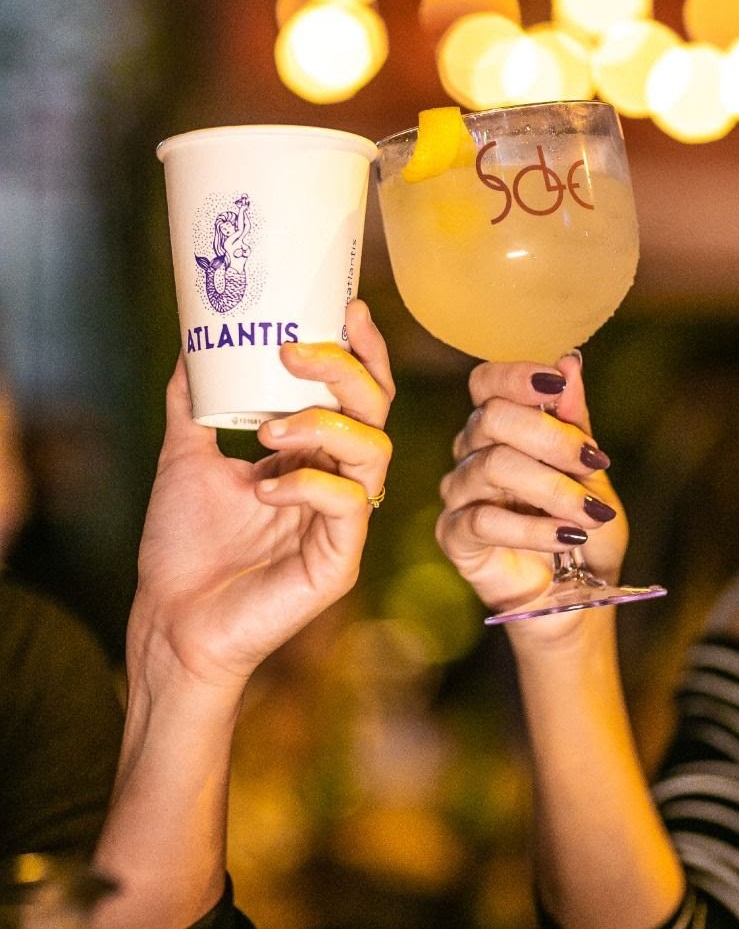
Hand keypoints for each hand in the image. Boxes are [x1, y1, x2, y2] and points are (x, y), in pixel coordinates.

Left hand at [130, 299, 393, 689]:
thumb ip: (193, 402)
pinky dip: (308, 485)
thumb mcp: (184, 457)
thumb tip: (190, 342)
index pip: (357, 396)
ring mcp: (343, 524)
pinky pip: (348, 506)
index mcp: (313, 458)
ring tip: (269, 429)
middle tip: (293, 350)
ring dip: (323, 426)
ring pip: (375, 453)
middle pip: (376, 412)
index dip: (361, 352)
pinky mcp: (339, 561)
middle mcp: (338, 484)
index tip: (343, 308)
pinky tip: (263, 489)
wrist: (171, 620)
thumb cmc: (183, 548)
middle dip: (344, 371)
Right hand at [436, 353, 627, 619]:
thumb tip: (569, 361)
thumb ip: (575, 420)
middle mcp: (471, 453)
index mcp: (499, 428)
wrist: (577, 596)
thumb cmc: (582, 529)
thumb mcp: (590, 472)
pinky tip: (568, 537)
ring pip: (493, 467)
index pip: (486, 382)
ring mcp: (459, 494)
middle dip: (550, 436)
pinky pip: (484, 520)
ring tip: (592, 514)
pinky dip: (535, 528)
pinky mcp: (454, 536)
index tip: (557, 384)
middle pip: (490, 418)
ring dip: (553, 488)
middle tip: (594, 461)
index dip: (516, 376)